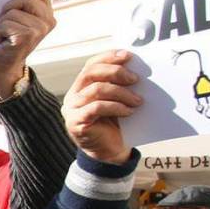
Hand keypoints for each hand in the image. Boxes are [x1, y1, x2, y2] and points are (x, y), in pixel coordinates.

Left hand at [0, 0, 55, 93]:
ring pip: (12, 12)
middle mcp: (47, 21)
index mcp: (46, 13)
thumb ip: (20, 5)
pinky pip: (5, 24)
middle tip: (0, 20)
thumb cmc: (7, 40)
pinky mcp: (27, 37)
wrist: (4, 67)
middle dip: (7, 7)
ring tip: (0, 34)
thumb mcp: (17, 19)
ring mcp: (39, 29)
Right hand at [62, 50, 140, 166]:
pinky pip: (96, 107)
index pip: (91, 65)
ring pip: (96, 89)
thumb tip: (136, 69)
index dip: (108, 57)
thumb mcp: (117, 100)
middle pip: (91, 73)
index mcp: (81, 87)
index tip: (129, 56)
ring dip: (121, 93)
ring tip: (138, 101)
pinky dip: (116, 107)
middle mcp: (72, 96)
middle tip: (136, 79)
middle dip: (116, 72)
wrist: (110, 152)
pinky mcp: (75, 123)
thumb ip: (119, 85)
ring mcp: (71, 109)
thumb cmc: (116, 124)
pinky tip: (129, 112)